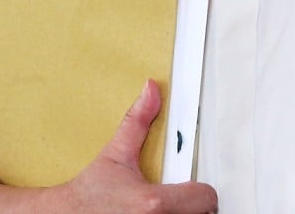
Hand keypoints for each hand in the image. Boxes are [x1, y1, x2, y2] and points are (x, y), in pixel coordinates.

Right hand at [46, 80, 217, 212]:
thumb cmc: (89, 194)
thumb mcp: (115, 154)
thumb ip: (138, 122)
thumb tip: (151, 91)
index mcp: (153, 202)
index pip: (205, 197)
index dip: (200, 189)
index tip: (192, 187)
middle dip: (193, 205)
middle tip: (179, 197)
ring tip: (166, 208)